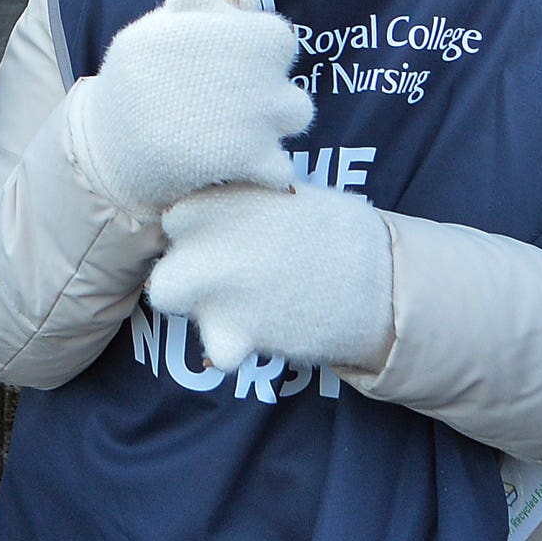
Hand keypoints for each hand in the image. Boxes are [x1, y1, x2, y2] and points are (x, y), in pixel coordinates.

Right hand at [67, 0, 310, 215]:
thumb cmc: (131, 80)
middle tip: (230, 105)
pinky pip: (282, 167)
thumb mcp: (157, 32)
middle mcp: (256, 72)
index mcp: (238, 35)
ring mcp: (258, 117)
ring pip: (296, 117)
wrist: (108, 143)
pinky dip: (265, 168)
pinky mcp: (251, 158)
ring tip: (237, 133)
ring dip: (275, 125)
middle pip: (288, 81)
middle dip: (268, 95)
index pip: (277, 37)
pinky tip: (236, 165)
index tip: (236, 63)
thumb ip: (204, 11)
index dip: (259, 51)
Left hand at [149, 182, 393, 373]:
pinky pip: (209, 346)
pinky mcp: (232, 331)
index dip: (197, 226)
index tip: (221, 234)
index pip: (176, 212)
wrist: (380, 281)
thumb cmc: (334, 231)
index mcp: (219, 198)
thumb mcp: (281, 194)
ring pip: (167, 294)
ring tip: (235, 300)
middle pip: (161, 251)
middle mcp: (205, 239)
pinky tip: (254, 334)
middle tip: (221, 269)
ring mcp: (213, 287)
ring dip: (194, 300)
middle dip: (184, 261)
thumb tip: (210, 194)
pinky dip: (228, 346)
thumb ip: (237, 198)